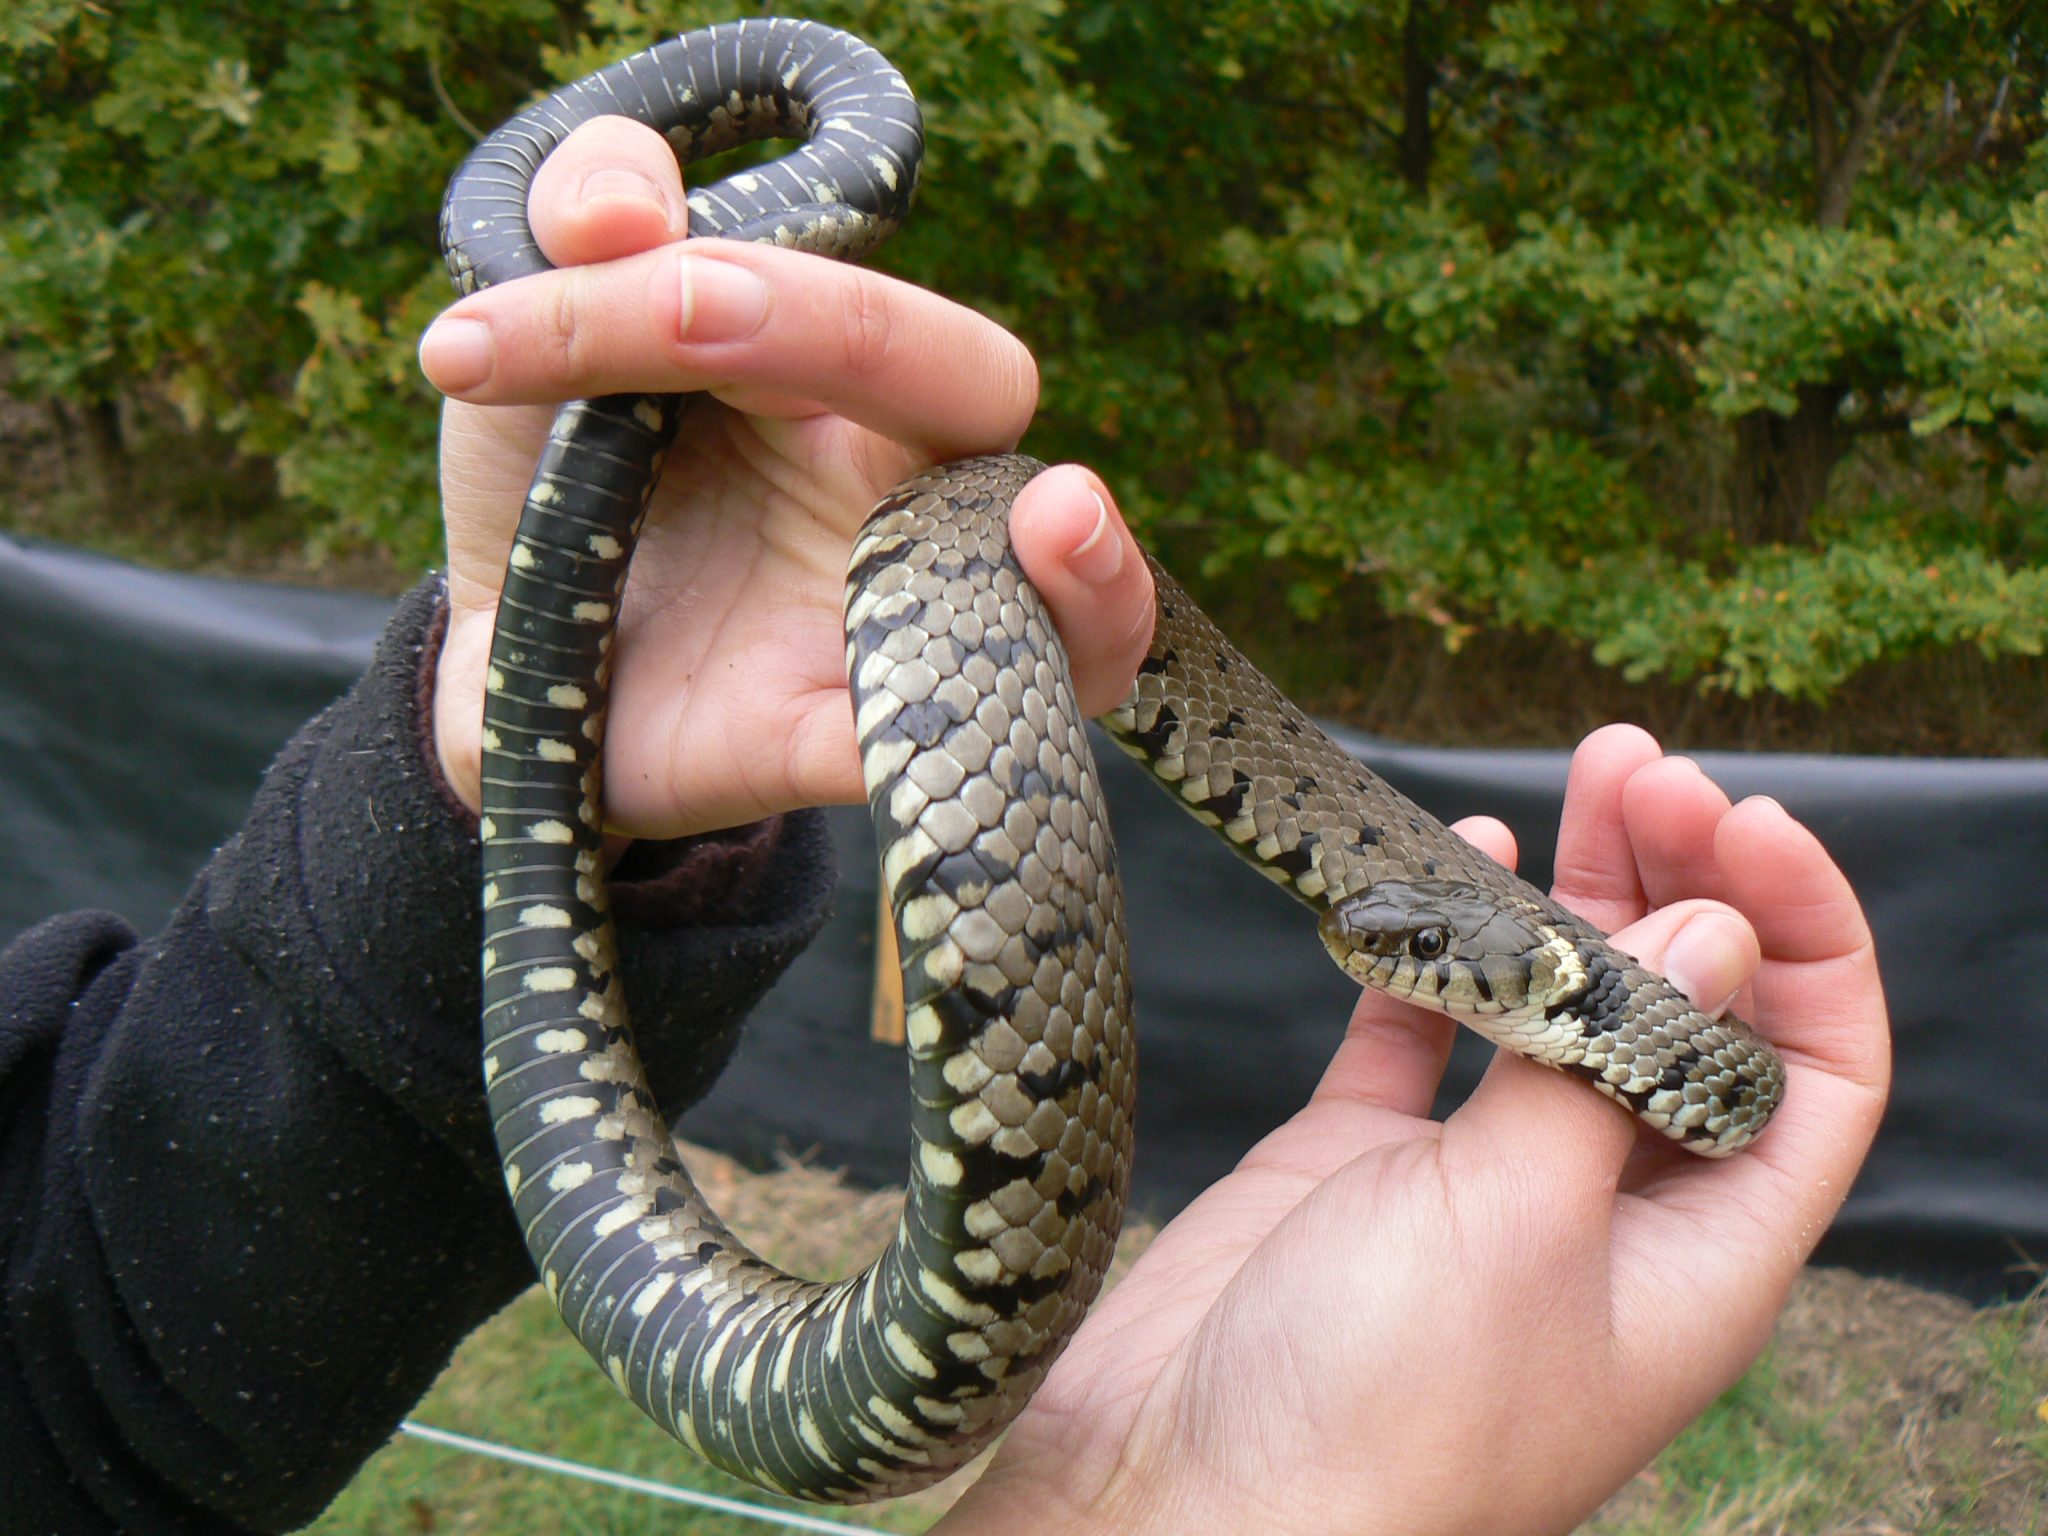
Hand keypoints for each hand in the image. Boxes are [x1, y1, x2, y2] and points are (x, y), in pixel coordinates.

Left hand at [418, 117, 1153, 837]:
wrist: (504, 665)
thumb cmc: (559, 489)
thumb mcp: (531, 336)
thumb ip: (578, 217)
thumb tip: (622, 206)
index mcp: (834, 377)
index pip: (844, 298)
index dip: (725, 282)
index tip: (513, 320)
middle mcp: (896, 494)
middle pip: (982, 401)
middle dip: (884, 346)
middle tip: (687, 317)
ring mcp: (885, 632)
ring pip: (1067, 624)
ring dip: (1090, 581)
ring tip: (1061, 523)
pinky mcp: (833, 751)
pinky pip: (929, 762)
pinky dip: (940, 746)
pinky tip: (918, 725)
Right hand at [940, 725, 1888, 1535]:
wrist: (1181, 1500)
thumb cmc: (1379, 1413)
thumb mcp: (1524, 1225)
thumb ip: (1607, 1066)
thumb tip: (1714, 932)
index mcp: (1696, 1254)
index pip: (1809, 1070)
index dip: (1802, 939)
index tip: (1736, 822)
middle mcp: (1601, 1210)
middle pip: (1684, 1017)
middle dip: (1681, 883)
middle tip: (1638, 768)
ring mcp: (1475, 1180)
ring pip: (1557, 1007)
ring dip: (1575, 895)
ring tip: (1576, 780)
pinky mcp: (1360, 1160)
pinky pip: (1423, 1025)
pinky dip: (1440, 942)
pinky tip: (1454, 862)